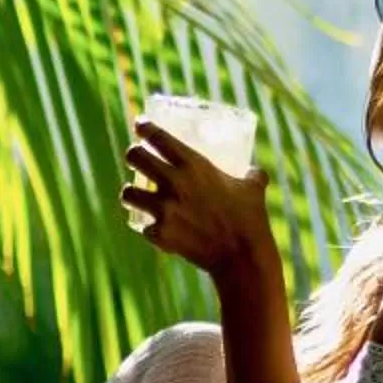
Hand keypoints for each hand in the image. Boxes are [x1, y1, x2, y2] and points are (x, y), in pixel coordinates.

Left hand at [122, 119, 276, 285]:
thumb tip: (255, 172)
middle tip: (136, 158)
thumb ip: (252, 175)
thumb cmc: (250, 218)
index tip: (139, 125)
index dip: (144, 127)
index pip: (158, 136)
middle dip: (133, 155)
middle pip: (134, 157)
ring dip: (131, 193)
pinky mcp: (160, 233)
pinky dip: (151, 229)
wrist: (242, 256)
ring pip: (128, 193)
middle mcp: (173, 182)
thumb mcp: (254, 188)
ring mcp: (163, 209)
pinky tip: (156, 229)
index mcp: (193, 164)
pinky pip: (145, 227)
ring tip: (134, 194)